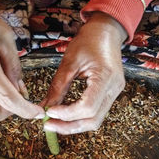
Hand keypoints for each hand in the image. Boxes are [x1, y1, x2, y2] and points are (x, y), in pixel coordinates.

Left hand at [42, 12, 126, 133]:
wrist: (106, 31)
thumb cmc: (89, 40)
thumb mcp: (69, 61)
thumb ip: (57, 87)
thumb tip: (44, 108)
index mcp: (106, 77)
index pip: (88, 107)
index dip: (67, 114)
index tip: (49, 113)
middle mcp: (114, 89)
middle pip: (93, 120)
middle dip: (69, 126)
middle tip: (48, 125)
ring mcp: (114, 93)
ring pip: (95, 120)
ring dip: (74, 125)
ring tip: (54, 122)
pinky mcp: (110, 94)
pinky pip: (96, 112)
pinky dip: (79, 117)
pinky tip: (65, 115)